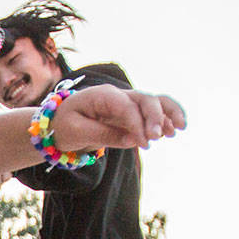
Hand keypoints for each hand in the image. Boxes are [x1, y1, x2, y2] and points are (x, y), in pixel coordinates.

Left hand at [49, 86, 185, 151]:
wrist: (58, 123)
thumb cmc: (64, 125)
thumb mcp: (77, 132)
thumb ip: (104, 135)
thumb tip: (134, 140)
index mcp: (101, 95)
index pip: (126, 106)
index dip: (137, 124)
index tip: (144, 143)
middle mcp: (118, 95)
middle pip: (144, 99)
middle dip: (155, 117)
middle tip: (157, 138)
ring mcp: (127, 103)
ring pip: (154, 101)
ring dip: (168, 113)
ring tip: (179, 129)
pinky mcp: (132, 113)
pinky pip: (153, 111)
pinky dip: (167, 118)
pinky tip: (176, 130)